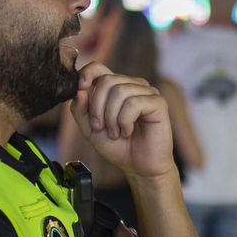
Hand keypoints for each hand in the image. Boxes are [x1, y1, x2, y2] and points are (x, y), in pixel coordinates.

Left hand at [71, 62, 175, 181]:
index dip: (87, 73)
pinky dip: (125, 121)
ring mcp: (147, 93)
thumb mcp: (90, 129)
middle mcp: (132, 86)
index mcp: (116, 88)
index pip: (99, 68)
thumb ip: (80, 110)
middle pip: (107, 80)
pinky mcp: (158, 103)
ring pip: (120, 91)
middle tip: (101, 128)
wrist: (139, 168)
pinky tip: (128, 131)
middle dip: (98, 107)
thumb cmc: (118, 148)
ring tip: (117, 133)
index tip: (81, 87)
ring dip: (112, 117)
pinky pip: (133, 103)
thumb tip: (78, 90)